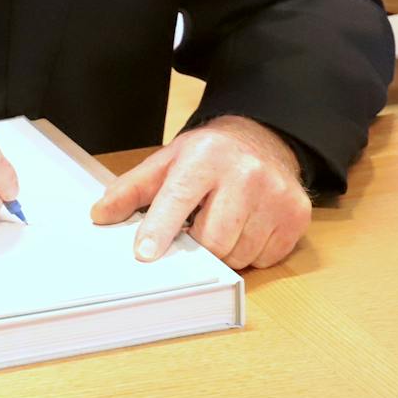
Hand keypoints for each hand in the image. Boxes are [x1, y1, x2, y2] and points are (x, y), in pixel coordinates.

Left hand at [90, 115, 311, 269]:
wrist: (264, 139)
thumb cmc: (210, 155)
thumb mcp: (168, 161)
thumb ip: (132, 188)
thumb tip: (99, 215)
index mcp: (205, 157)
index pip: (178, 199)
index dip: (160, 229)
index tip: (145, 253)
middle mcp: (245, 174)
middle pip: (212, 239)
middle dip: (198, 244)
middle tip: (197, 228)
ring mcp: (275, 195)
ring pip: (239, 254)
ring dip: (225, 251)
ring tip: (223, 222)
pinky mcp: (297, 215)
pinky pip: (265, 259)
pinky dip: (250, 253)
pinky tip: (247, 227)